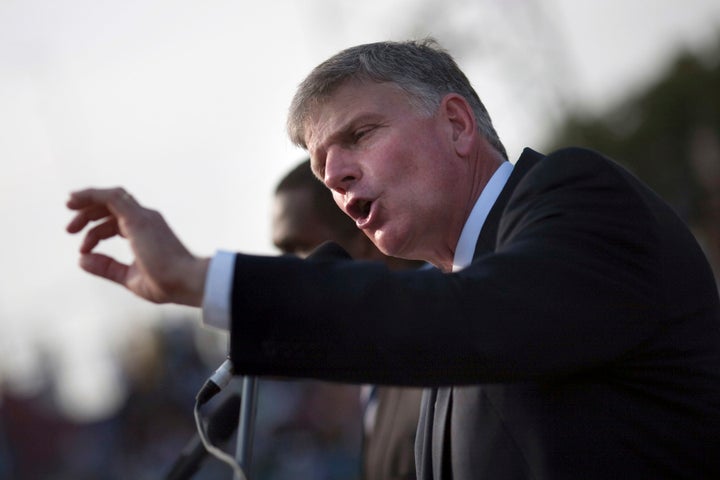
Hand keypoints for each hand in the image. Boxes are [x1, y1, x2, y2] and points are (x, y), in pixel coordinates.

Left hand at [66, 187, 208, 305]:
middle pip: (112, 206)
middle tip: (69, 230)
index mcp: (147, 232)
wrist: (185, 281)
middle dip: (88, 214)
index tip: (83, 250)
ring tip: (69, 212)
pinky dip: (91, 194)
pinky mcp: (139, 218)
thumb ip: (106, 267)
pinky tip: (75, 199)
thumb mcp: (128, 276)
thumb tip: (81, 259)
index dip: (96, 233)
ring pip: (111, 198)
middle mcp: (147, 219)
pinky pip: (112, 197)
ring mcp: (144, 217)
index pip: (116, 222)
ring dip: (86, 202)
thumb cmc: (166, 283)